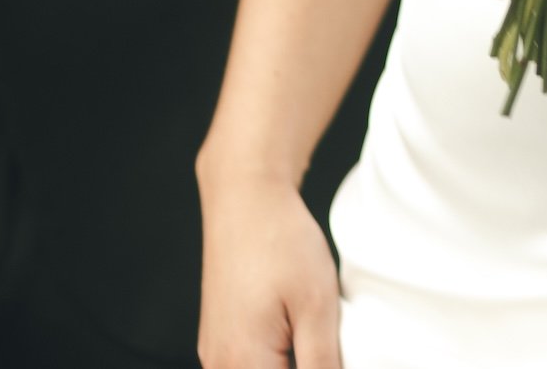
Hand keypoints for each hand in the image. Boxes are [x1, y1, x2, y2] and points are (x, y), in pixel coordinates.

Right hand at [197, 174, 340, 368]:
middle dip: (304, 365)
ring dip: (290, 363)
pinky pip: (248, 365)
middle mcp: (220, 366)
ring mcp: (215, 354)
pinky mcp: (218, 340)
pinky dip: (274, 359)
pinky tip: (294, 329)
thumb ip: (324, 365)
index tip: (330, 349)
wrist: (245, 195)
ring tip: (307, 328)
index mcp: (243, 365)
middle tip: (323, 335)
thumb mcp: (316, 306)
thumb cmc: (279, 240)